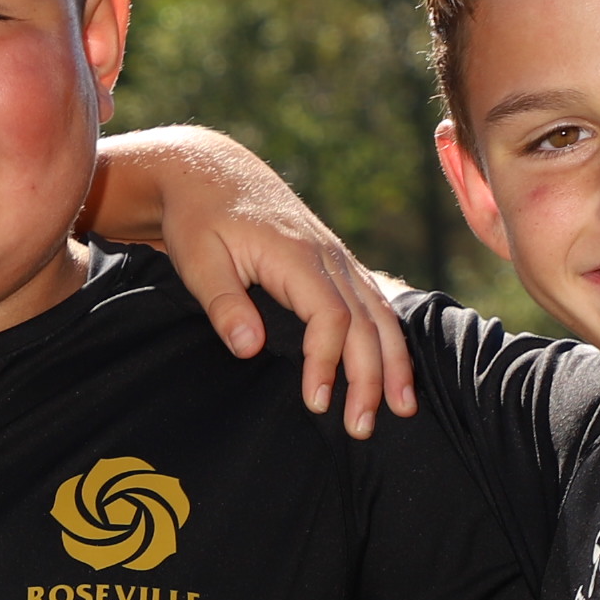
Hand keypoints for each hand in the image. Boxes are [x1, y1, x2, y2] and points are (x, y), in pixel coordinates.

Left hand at [88, 127, 416, 436]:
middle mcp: (328, 255)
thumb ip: (224, 304)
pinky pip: (376, 302)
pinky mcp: (337, 263)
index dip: (328, 362)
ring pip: (381, 313)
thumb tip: (250, 349)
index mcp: (297, 254)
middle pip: (366, 322)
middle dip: (372, 377)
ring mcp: (338, 258)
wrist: (211, 173)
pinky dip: (389, 339)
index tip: (316, 402)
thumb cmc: (200, 217)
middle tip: (363, 426)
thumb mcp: (197, 258)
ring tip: (402, 406)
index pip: (331, 317)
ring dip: (394, 362)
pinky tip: (395, 369)